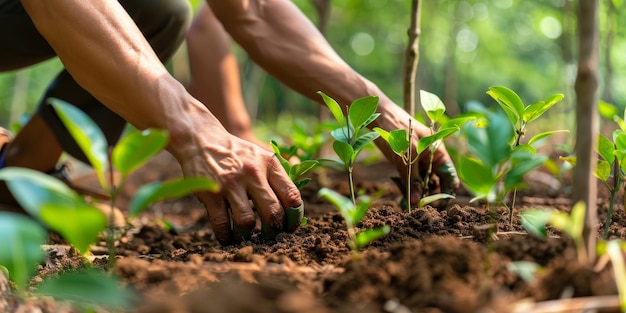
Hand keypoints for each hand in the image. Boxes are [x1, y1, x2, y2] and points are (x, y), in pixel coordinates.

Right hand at [169, 109, 302, 244]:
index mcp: (270, 165)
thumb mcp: (262, 155)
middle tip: (269, 235)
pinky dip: (226, 236)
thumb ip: (278, 176)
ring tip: (246, 237)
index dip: (294, 218)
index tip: (289, 227)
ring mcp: (231, 183)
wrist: (201, 139)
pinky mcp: (211, 193)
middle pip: (273, 213)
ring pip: (247, 222)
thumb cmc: (237, 153)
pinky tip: (227, 237)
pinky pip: (222, 224)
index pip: (292, 197)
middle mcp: (253, 173)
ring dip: (248, 236)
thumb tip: (294, 206)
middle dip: (273, 231)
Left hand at [374, 103, 458, 208]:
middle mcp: (432, 159)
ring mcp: (419, 162)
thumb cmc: (397, 129)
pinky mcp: (406, 164)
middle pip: (437, 183)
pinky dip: (408, 189)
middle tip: (420, 208)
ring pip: (423, 184)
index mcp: (439, 153)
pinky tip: (403, 198)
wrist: (379, 116)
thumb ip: (412, 178)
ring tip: (410, 204)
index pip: (450, 177)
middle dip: (429, 196)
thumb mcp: (407, 154)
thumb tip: (416, 201)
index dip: (446, 193)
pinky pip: (411, 180)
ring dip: (417, 194)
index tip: (438, 207)